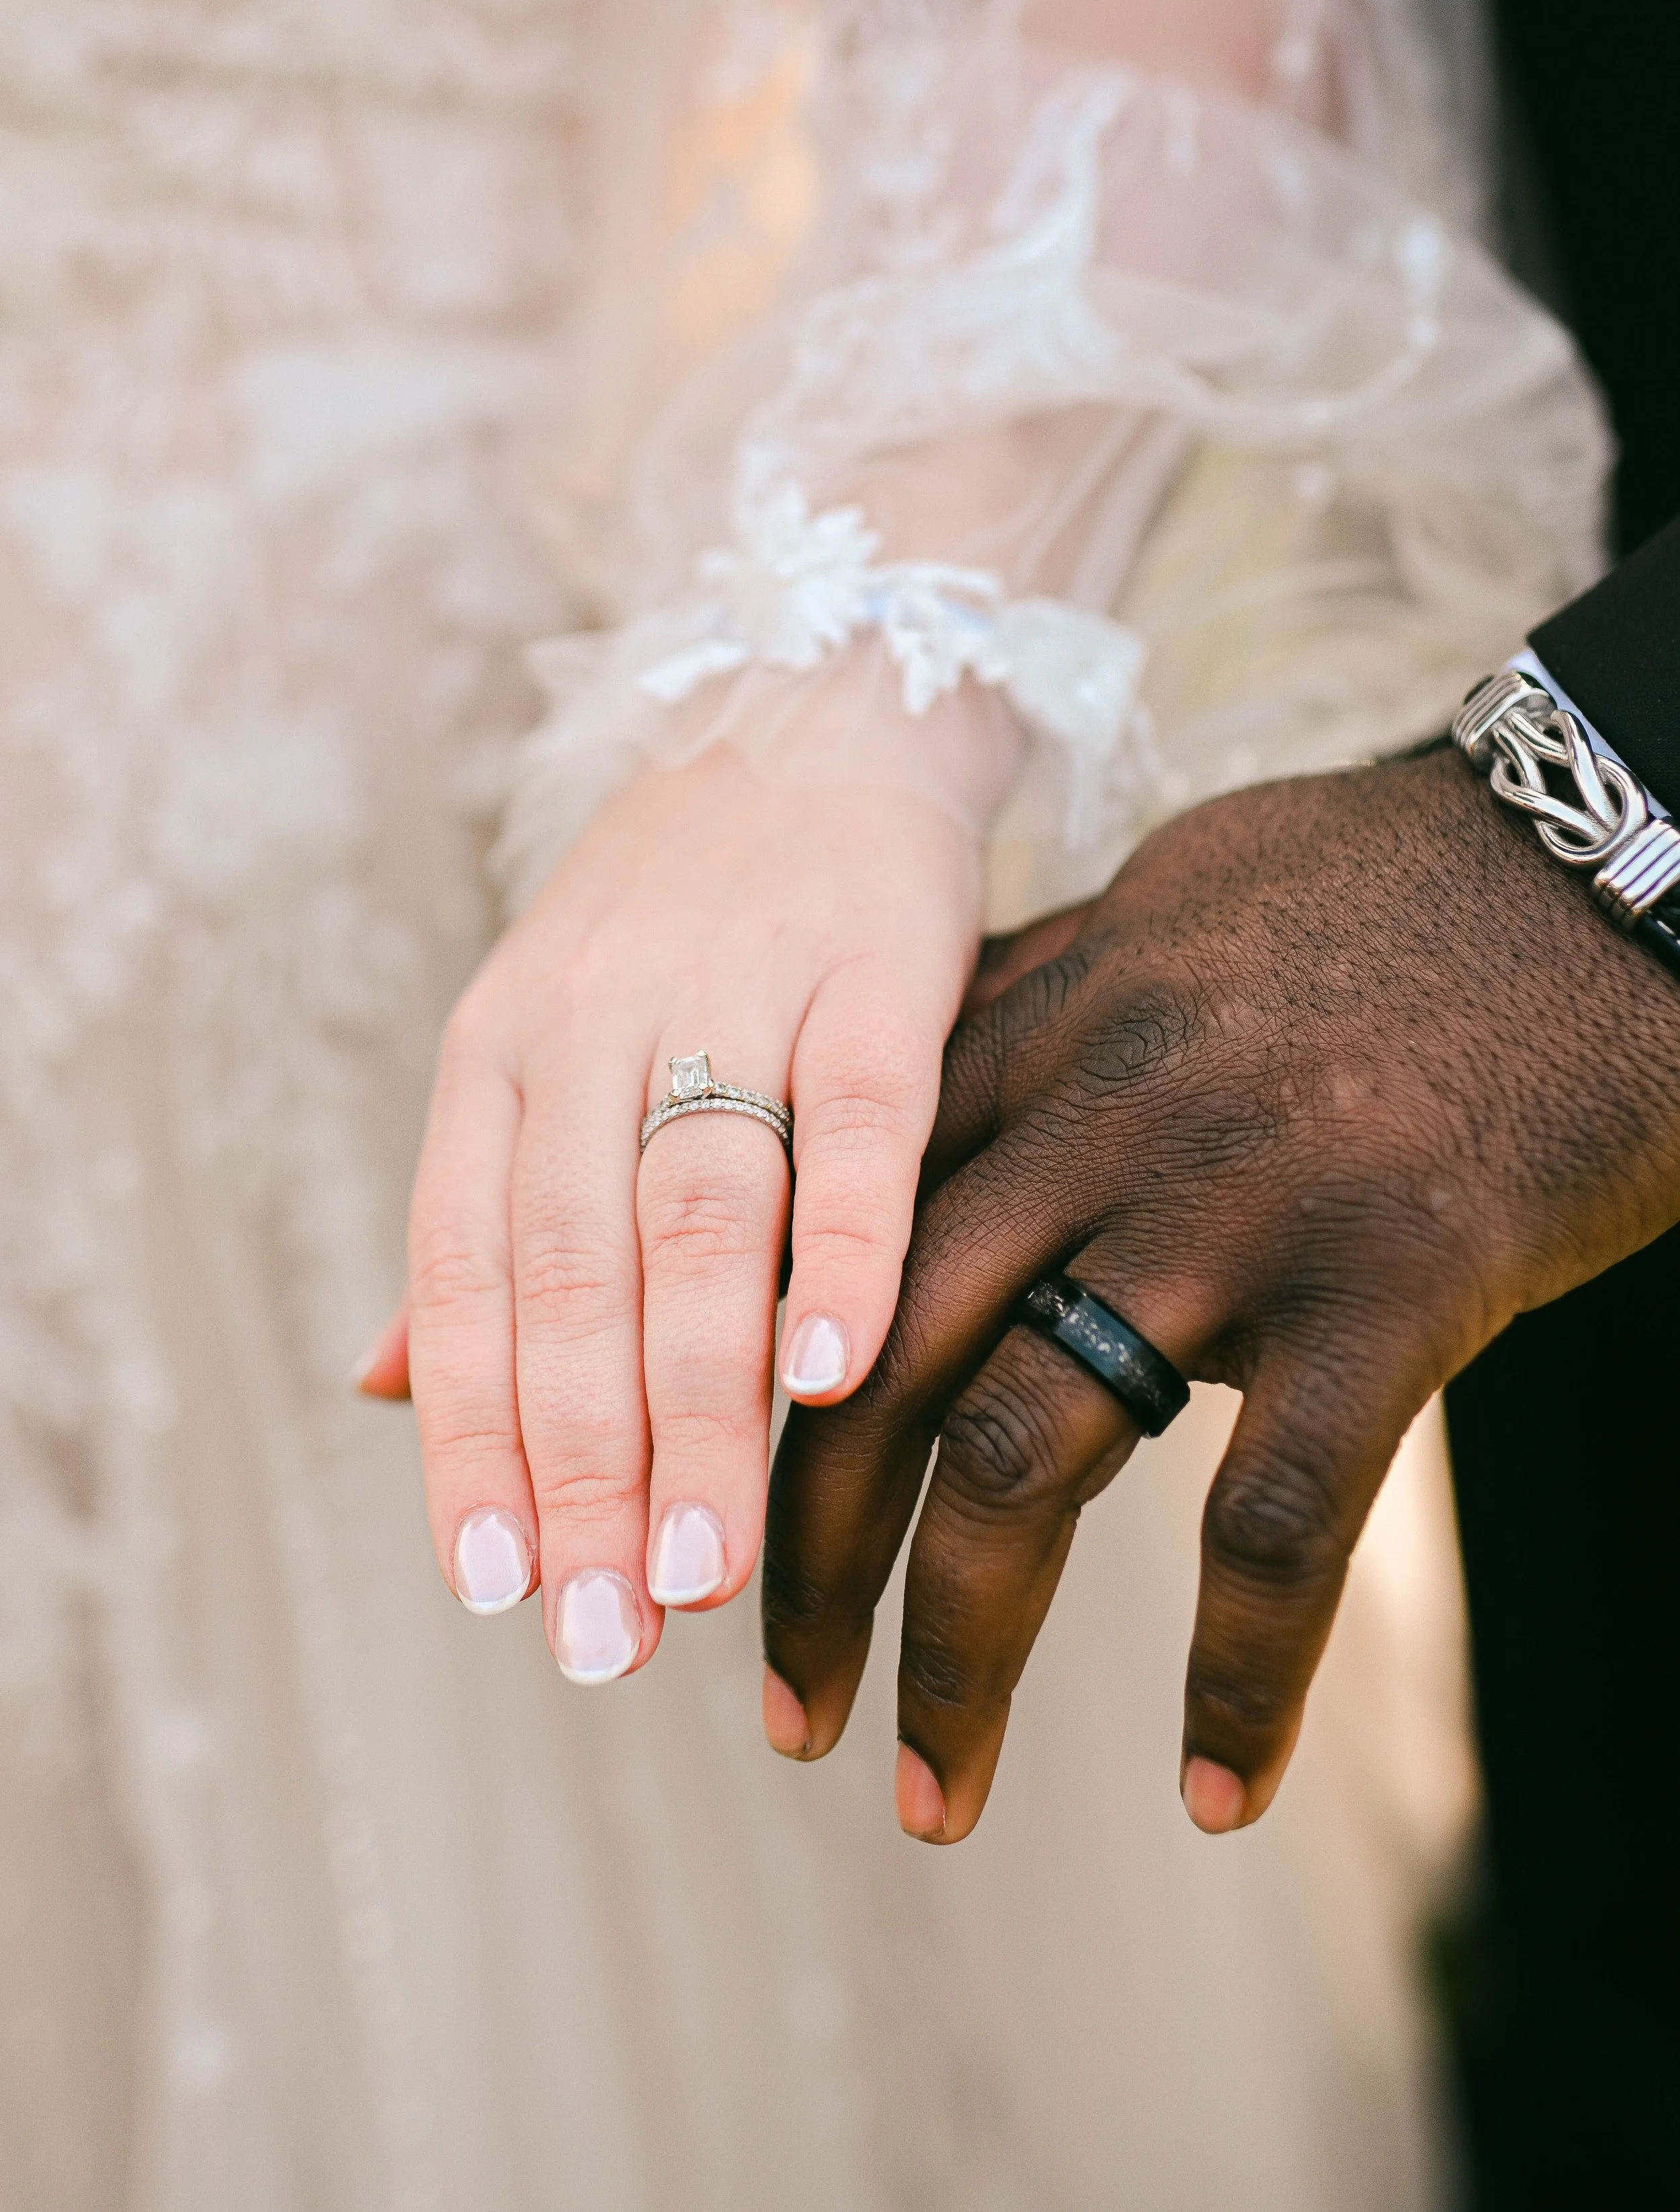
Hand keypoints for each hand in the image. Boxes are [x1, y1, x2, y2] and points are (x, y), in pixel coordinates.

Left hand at [394, 743, 980, 1679]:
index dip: (477, 1438)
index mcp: (500, 1052)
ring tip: (701, 1568)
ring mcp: (734, 985)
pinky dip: (842, 1239)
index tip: (494, 1588)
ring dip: (696, 1403)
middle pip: (573, 1271)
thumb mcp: (544, 1046)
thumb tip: (383, 1390)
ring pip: (695, 1216)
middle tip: (602, 1634)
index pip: (465, 1274)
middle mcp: (592, 1020)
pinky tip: (835, 1368)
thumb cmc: (682, 923)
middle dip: (581, 1466)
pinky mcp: (875, 960)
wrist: (818, 710)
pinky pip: (852, 1112)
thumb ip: (487, 1219)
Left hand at [760, 751, 1679, 1835]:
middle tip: (777, 1705)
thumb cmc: (1384, 888)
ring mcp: (1236, 1203)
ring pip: (1028, 1459)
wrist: (1598, 858)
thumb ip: (1034, 999)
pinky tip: (1215, 1789)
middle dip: (800, 1557)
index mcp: (1030, 1033)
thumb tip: (932, 1077)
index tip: (708, 1505)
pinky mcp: (1391, 1280)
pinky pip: (1275, 1522)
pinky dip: (1237, 1680)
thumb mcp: (1160, 905)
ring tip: (931, 1794)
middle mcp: (1096, 1119)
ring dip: (957, 1656)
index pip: (825, 1235)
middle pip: (871, 1367)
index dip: (743, 1389)